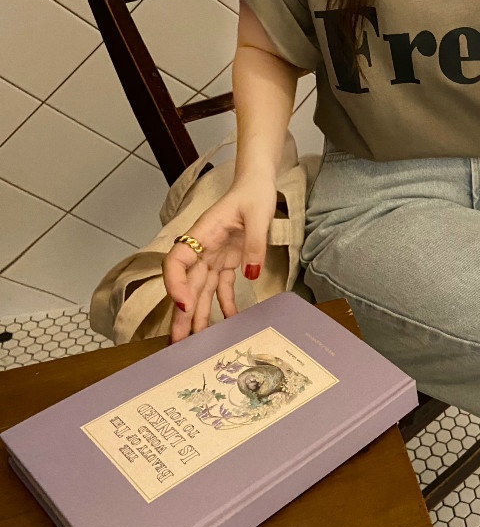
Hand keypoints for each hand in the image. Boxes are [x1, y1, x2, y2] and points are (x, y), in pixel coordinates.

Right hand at [162, 173, 276, 343]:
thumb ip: (254, 244)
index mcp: (202, 233)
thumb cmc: (254, 193)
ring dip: (198, 315)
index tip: (183, 304)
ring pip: (202, 289)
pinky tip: (228, 322)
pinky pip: (222, 286)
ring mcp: (214, 255)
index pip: (177, 261)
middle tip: (178, 341)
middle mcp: (203, 247)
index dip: (174, 284)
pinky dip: (224, 304)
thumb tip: (249, 274)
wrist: (258, 184)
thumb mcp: (258, 215)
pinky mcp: (227, 260)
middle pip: (187, 284)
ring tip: (196, 342)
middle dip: (182, 313)